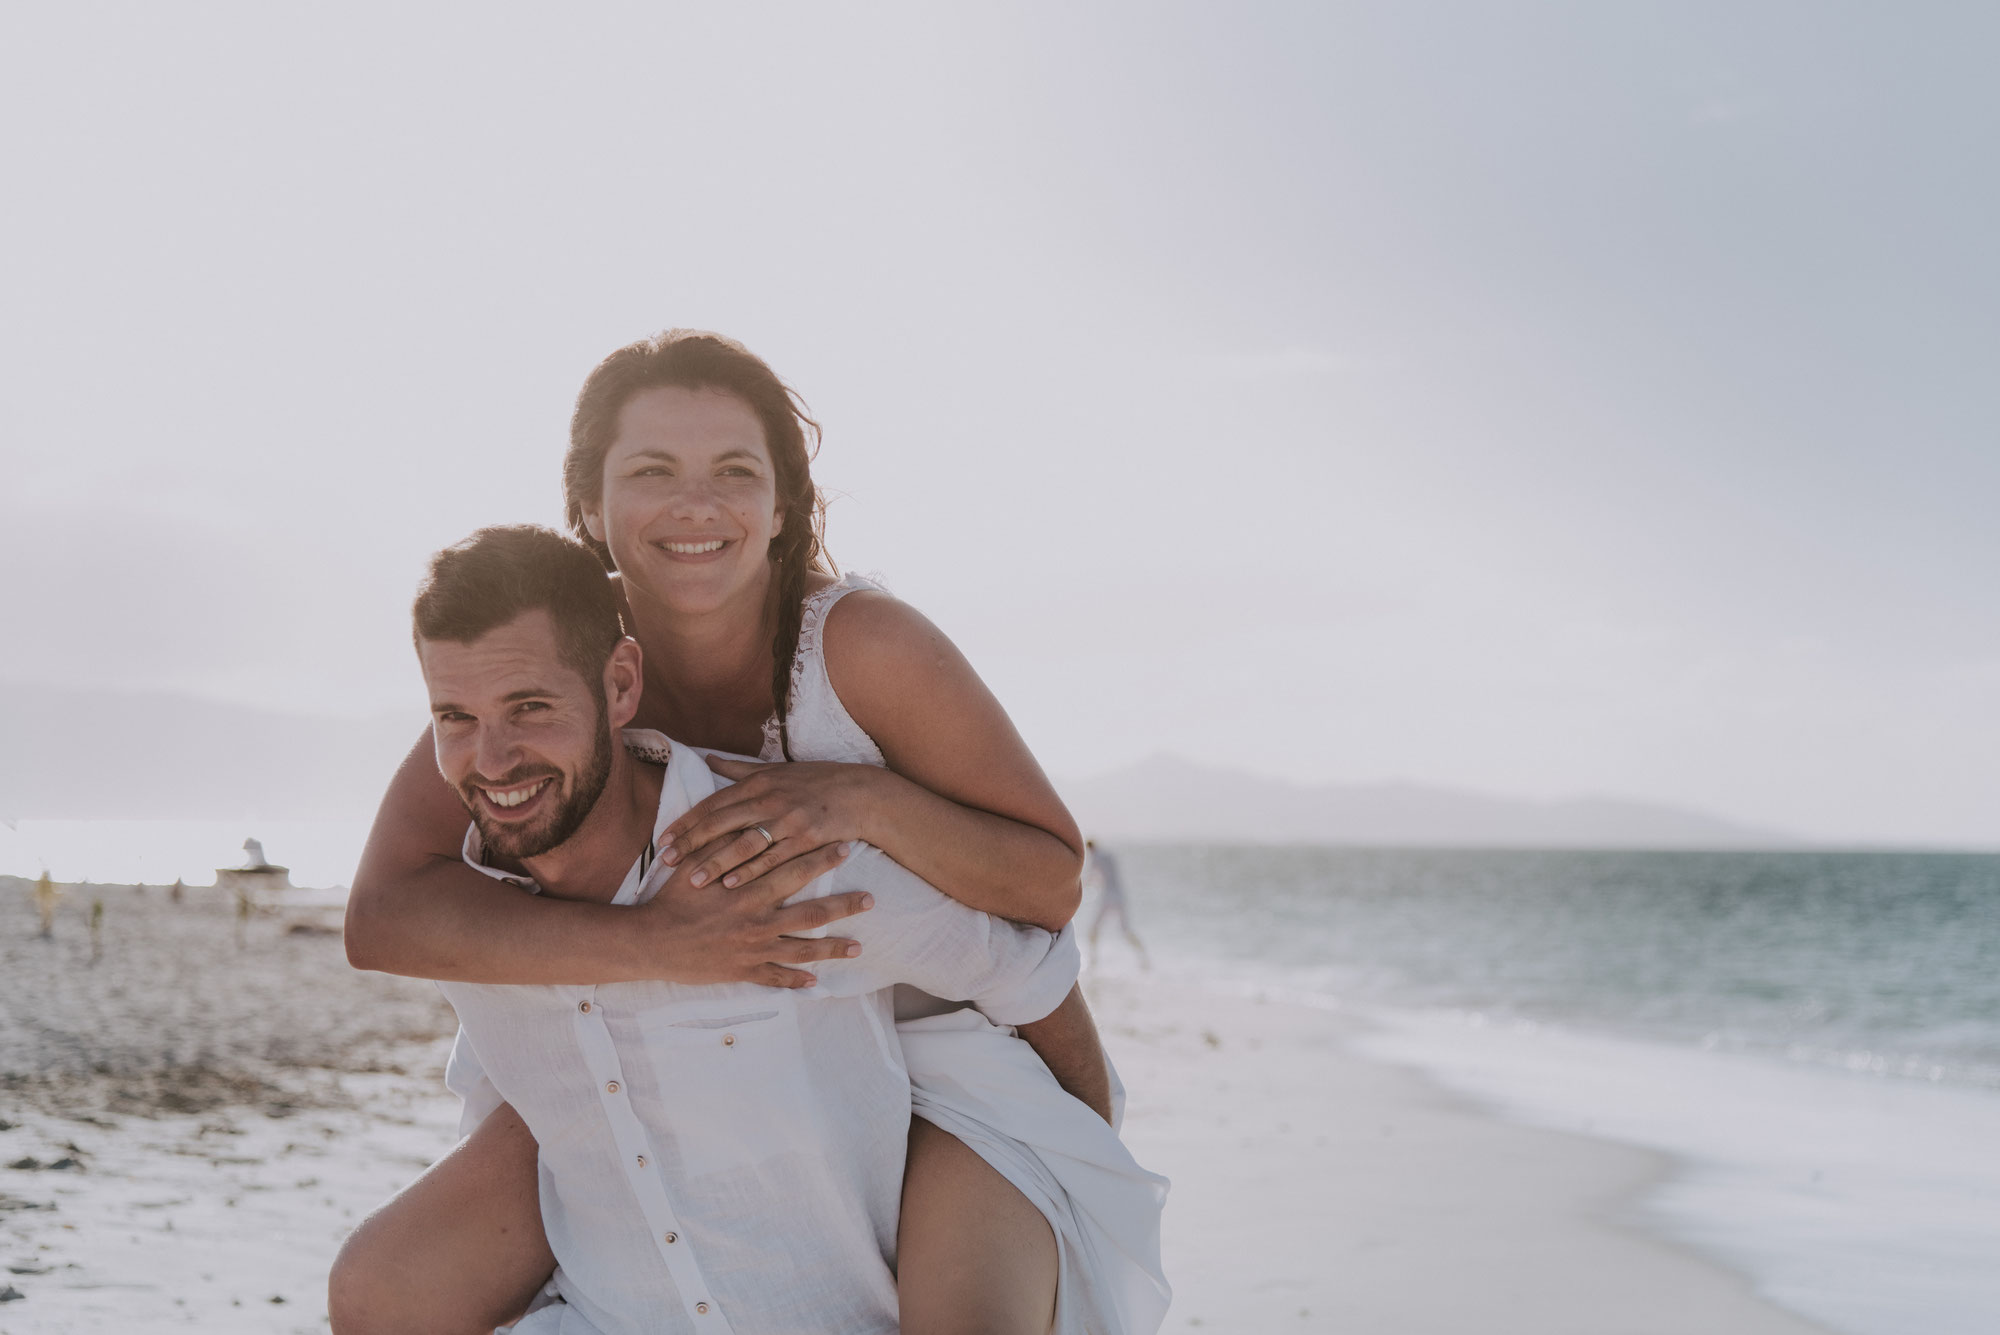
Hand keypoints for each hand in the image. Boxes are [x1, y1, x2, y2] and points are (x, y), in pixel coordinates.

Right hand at [630, 836, 870, 988]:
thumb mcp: (695, 862)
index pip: (794, 870)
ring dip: (832, 948)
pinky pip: (776, 978)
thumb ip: (722, 840)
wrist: (650, 941)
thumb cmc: (672, 898)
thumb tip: (743, 816)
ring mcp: (753, 949)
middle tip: (872, 899)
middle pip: (810, 912)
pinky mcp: (742, 971)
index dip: (822, 860)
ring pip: (802, 949)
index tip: (847, 849)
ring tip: (858, 947)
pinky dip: (797, 980)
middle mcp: (757, 920)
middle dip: (843, 905)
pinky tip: (817, 981)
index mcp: (748, 889)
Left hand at [660, 758, 886, 890]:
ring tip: (693, 879)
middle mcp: (770, 798)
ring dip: (717, 862)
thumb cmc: (817, 782)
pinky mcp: (807, 838)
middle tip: (666, 860)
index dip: (687, 822)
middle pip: (722, 822)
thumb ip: (739, 769)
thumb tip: (708, 758)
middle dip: (692, 842)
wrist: (862, 793)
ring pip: (744, 843)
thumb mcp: (777, 771)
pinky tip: (732, 884)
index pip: (714, 803)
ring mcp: (789, 819)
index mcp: (759, 782)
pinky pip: (773, 858)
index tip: (663, 839)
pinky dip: (751, 871)